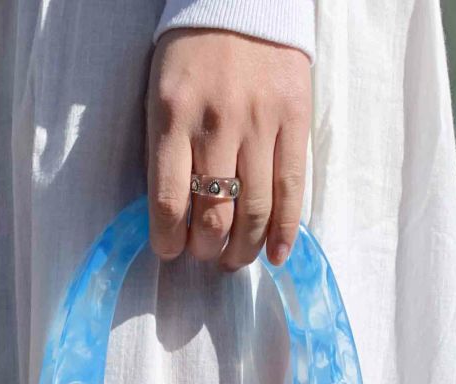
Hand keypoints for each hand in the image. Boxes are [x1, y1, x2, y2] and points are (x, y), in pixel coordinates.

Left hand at [146, 29, 310, 270]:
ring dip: (243, 249)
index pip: (168, 201)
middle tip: (205, 255)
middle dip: (207, 249)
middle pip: (214, 214)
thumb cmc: (193, 54)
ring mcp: (260, 123)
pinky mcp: (294, 121)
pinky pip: (291, 190)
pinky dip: (284, 232)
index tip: (170, 250)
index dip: (168, 241)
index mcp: (173, 116)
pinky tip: (276, 256)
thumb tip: (174, 219)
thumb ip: (165, 151)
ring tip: (234, 258)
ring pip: (254, 211)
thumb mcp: (161, 95)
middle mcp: (217, 123)